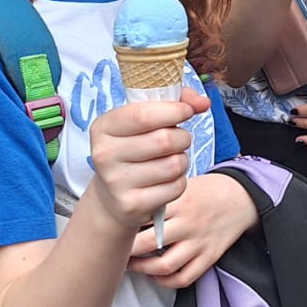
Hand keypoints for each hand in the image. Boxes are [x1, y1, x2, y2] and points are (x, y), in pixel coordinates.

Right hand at [87, 92, 209, 232]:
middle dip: (182, 138)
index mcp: (104, 127)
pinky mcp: (132, 204)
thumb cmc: (136, 149)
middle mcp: (104, 154)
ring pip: (174, 164)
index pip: (143, 114)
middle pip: (164, 140)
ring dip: (182, 160)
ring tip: (170, 161)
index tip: (187, 111)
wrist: (113, 196)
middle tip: (179, 140)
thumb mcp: (145, 121)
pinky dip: (179, 181)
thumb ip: (175, 103)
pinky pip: (176, 187)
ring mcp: (116, 182)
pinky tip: (165, 181)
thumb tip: (203, 102)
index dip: (174, 110)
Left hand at [126, 172, 258, 288]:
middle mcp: (188, 223)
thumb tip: (125, 211)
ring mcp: (199, 242)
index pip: (142, 215)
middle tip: (116, 249)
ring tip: (133, 265)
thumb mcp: (182, 185)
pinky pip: (184, 278)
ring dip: (143, 269)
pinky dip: (166, 281)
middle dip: (127, 250)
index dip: (123, 224)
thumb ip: (158, 198)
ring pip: (164, 265)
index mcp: (179, 201)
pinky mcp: (210, 256)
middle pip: (148, 243)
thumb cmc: (206, 190)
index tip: (112, 227)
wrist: (242, 197)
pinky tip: (157, 275)